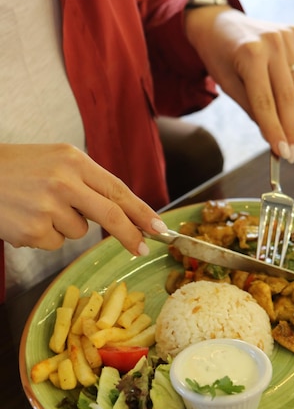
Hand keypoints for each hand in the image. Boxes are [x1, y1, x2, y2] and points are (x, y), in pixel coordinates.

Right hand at [0, 144, 166, 254]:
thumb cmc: (19, 167)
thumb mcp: (56, 160)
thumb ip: (87, 181)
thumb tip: (121, 212)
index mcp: (73, 160)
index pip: (117, 189)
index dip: (141, 210)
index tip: (158, 227)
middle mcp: (63, 182)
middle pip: (110, 215)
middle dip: (130, 234)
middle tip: (143, 248)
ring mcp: (47, 207)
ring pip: (78, 232)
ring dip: (65, 226)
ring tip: (38, 206)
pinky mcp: (32, 230)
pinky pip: (54, 243)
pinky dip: (44, 236)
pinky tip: (25, 218)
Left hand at [184, 7, 293, 161]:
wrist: (219, 24)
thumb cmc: (219, 58)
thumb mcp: (228, 86)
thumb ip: (252, 109)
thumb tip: (275, 136)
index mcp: (250, 54)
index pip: (265, 102)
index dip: (274, 130)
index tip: (282, 153)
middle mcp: (272, 42)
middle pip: (287, 97)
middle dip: (288, 127)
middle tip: (289, 153)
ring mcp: (287, 35)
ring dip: (287, 99)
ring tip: (266, 87)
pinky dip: (292, 81)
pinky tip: (274, 72)